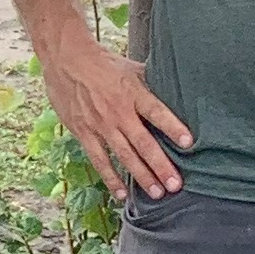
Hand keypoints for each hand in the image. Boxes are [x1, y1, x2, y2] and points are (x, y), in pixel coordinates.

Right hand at [43, 40, 193, 202]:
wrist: (65, 59)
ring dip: (142, 176)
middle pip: (143, 143)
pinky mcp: (84, 133)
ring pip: (124, 156)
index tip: (189, 142)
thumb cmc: (102, 62)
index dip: (173, 127)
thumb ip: (151, 83)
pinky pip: (99, 160)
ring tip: (158, 193)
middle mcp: (118, 112)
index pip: (157, 112)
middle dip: (161, 166)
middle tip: (176, 185)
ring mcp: (100, 125)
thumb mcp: (131, 68)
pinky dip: (110, 178)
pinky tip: (121, 194)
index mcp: (132, 93)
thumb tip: (176, 86)